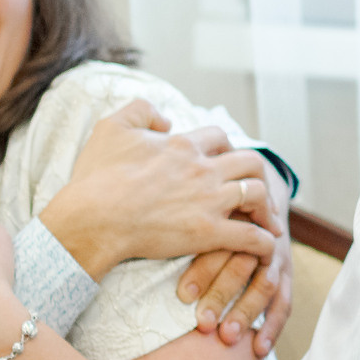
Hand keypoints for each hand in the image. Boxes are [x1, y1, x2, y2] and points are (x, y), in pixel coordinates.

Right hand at [38, 106, 275, 277]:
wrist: (93, 217)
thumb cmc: (96, 177)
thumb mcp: (111, 127)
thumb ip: (140, 111)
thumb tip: (166, 119)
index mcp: (182, 145)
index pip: (220, 137)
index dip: (226, 148)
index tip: (225, 162)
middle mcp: (202, 169)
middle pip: (250, 162)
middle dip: (257, 174)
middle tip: (254, 189)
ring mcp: (208, 200)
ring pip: (258, 194)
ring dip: (266, 206)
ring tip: (265, 219)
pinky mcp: (208, 232)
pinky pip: (252, 236)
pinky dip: (265, 241)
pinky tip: (266, 248)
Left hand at [177, 156, 296, 355]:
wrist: (251, 193)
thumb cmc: (206, 205)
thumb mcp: (191, 202)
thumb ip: (163, 216)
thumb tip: (116, 239)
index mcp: (232, 212)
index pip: (220, 239)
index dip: (203, 269)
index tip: (182, 296)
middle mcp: (256, 232)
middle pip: (244, 261)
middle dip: (223, 293)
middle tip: (202, 322)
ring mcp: (276, 254)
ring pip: (266, 283)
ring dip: (246, 311)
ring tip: (226, 337)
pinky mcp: (285, 274)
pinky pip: (284, 302)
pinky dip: (272, 325)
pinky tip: (257, 348)